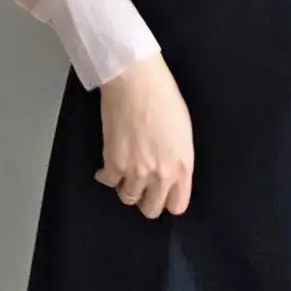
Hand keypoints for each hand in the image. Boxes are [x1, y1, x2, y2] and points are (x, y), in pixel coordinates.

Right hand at [95, 53, 193, 218]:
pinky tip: (107, 169)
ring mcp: (136, 172)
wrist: (137, 82)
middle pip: (151, 208)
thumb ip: (178, 158)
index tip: (162, 193)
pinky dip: (106, 177)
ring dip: (127, 188)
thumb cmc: (164, 97)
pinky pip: (109, 183)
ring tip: (125, 175)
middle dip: (147, 200)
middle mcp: (161, 175)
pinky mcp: (113, 163)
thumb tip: (170, 170)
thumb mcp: (184, 132)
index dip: (169, 200)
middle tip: (142, 187)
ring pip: (128, 198)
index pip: (177, 205)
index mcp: (183, 166)